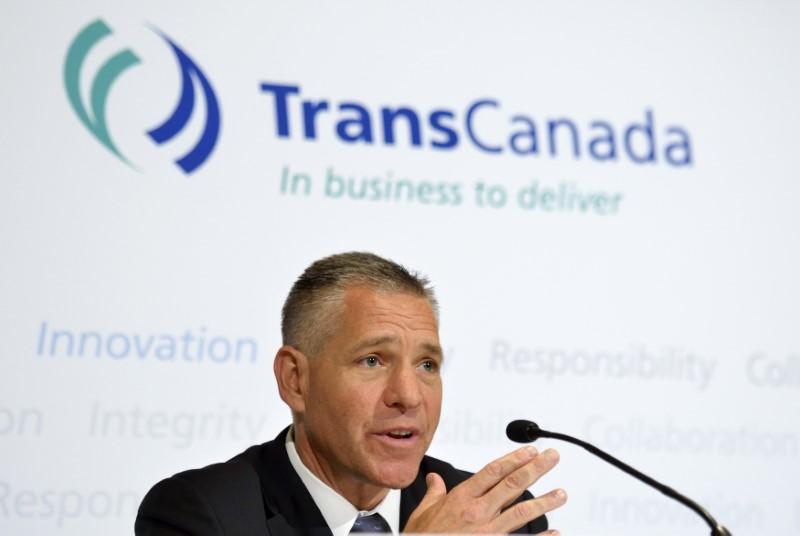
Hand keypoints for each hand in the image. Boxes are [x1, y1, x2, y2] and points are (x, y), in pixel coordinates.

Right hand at [403, 446, 565, 533]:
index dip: (513, 459)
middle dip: (535, 469)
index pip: (493, 471)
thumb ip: (433, 493)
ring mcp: (487, 532)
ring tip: (562, 494)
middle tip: (552, 458)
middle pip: (512, 485)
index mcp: (460, 498)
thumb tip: (434, 477)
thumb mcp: (421, 513)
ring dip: (544, 501)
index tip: (530, 450)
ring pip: (521, 512)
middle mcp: (476, 512)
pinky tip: (556, 533)